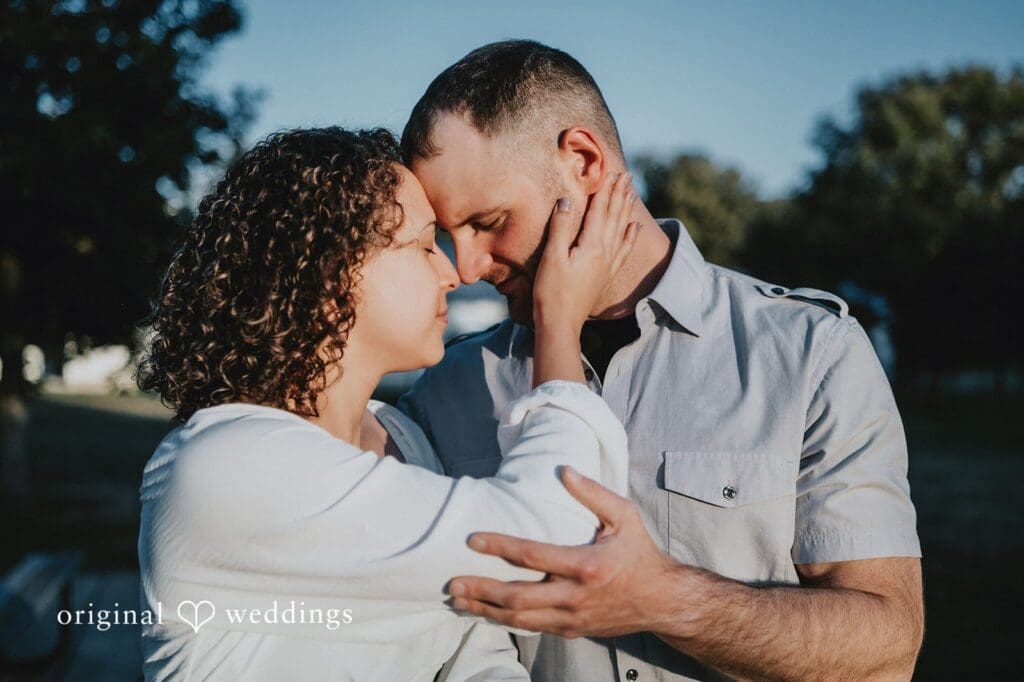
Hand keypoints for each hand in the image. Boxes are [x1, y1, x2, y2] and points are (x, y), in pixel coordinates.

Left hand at [448, 466, 681, 638]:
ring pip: (520, 619)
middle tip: (452, 582)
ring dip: (486, 609)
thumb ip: (593, 493)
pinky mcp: (571, 630)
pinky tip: (485, 611)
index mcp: (585, 565)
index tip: (473, 539)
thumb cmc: (639, 553)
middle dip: (481, 590)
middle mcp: (574, 596)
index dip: (499, 546)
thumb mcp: (624, 516)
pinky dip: (505, 620)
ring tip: (458, 600)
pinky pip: (531, 627)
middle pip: (517, 597)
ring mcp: (571, 617)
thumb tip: (564, 471)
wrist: (661, 600)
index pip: (532, 555)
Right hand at [532, 172, 638, 330]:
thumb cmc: (551, 292)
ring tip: (632, 193)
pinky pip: (624, 251)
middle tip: (627, 176)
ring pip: (622, 230)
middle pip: (615, 217)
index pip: (600, 211)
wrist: (560, 324)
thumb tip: (567, 200)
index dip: (606, 190)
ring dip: (626, 210)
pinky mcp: (605, 275)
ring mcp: (607, 265)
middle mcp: (605, 253)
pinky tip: (636, 228)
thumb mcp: (551, 258)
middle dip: (620, 195)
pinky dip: (631, 237)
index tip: (613, 172)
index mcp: (592, 246)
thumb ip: (560, 227)